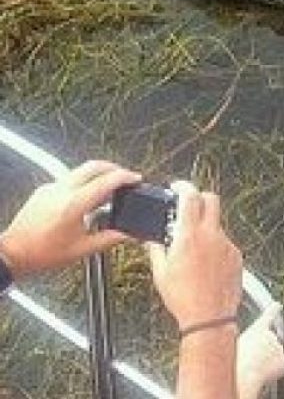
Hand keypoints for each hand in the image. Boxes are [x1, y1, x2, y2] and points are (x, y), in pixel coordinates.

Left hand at [0, 160, 140, 277]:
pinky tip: (85, 198)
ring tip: (107, 189)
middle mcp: (61, 191)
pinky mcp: (43, 191)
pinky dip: (82, 183)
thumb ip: (108, 239)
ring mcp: (50, 188)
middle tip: (124, 176)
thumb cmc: (40, 253)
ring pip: (80, 171)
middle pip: (93, 166)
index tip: (135, 178)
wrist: (12, 254)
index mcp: (73, 205)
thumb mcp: (81, 250)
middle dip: (113, 168)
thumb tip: (125, 234)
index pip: (106, 181)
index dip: (125, 177)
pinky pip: (68, 179)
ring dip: (97, 175)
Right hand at [148, 181, 241, 328]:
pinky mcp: (236, 255)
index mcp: (190, 236)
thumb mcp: (160, 273)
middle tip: (189, 206)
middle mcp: (211, 236)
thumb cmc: (184, 299)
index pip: (190, 196)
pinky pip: (225, 242)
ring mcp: (227, 244)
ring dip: (206, 226)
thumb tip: (151, 240)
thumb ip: (156, 250)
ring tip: (194, 248)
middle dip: (200, 197)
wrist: (209, 318)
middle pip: (212, 199)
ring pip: (218, 223)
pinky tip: (206, 262)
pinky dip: (215, 245)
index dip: (183, 186)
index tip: (178, 187)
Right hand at [236, 302, 283, 398]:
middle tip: (251, 363)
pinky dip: (274, 371)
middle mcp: (271, 335)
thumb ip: (246, 342)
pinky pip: (280, 366)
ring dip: (266, 362)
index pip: (268, 315)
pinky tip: (264, 374)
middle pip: (269, 344)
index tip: (278, 304)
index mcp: (258, 329)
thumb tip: (249, 349)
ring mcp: (279, 347)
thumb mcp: (236, 345)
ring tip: (254, 369)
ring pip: (273, 356)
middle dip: (264, 352)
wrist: (244, 374)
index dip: (273, 309)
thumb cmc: (235, 362)